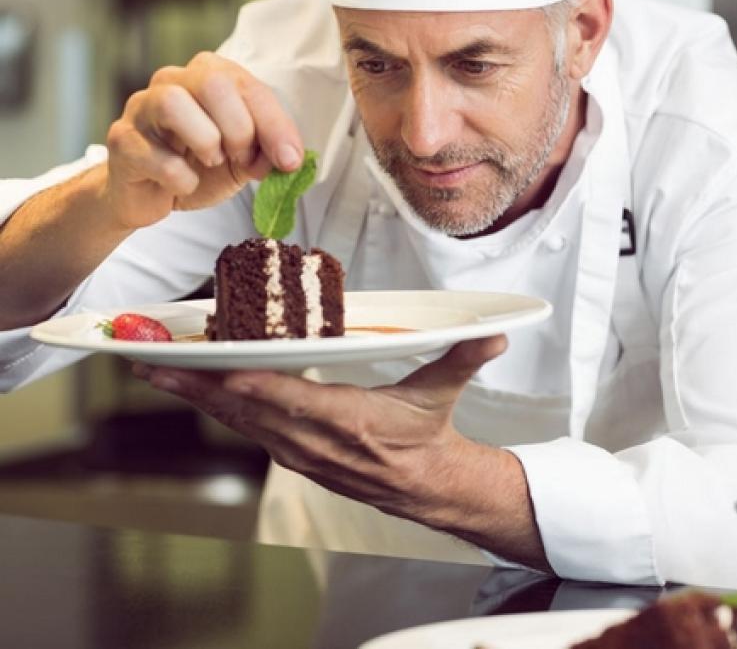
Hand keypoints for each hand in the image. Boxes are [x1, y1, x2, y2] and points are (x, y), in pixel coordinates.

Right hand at [104, 52, 303, 229]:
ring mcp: (141, 107)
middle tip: (242, 159)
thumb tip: (288, 158)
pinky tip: (184, 184)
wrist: (149, 197)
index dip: (275, 124)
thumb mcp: (244, 160)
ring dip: (205, 141)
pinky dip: (180, 178)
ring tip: (211, 162)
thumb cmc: (198, 167)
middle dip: (239, 129)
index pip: (248, 85)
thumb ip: (266, 152)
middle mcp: (172, 81)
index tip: (290, 159)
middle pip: (212, 83)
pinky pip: (154, 155)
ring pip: (173, 102)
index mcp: (209, 77)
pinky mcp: (122, 140)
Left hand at [134, 336, 507, 520]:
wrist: (426, 488)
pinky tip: (198, 391)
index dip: (257, 388)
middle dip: (199, 388)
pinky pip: (249, 431)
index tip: (220, 371)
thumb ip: (463, 357)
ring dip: (198, 398)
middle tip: (154, 363)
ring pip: (240, 423)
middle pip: (250, 412)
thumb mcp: (443, 393)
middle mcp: (317, 441)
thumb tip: (495, 334)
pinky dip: (219, 409)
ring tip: (160, 372)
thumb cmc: (427, 437)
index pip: (296, 403)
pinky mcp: (294, 455)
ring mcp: (301, 453)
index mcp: (351, 422)